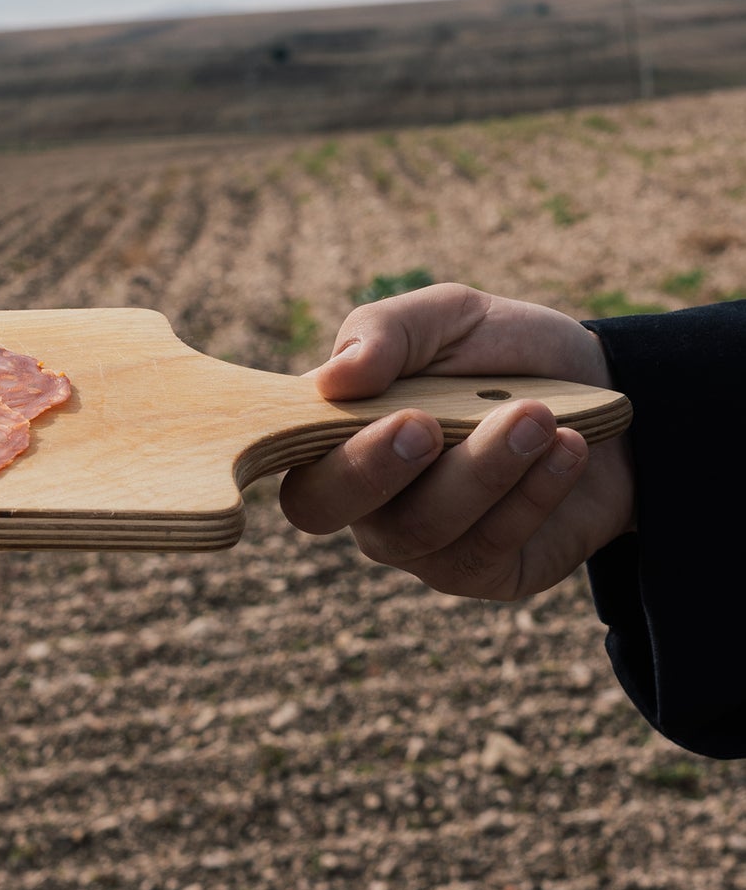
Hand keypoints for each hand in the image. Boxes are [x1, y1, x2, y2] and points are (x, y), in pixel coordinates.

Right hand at [278, 284, 635, 599]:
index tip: (386, 411)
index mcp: (331, 432)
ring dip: (482, 469)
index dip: (307, 442)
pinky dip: (532, 494)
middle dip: (374, 469)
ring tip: (540, 416)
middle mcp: (359, 497)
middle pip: (324, 508)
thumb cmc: (500, 353)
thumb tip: (334, 379)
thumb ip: (384, 333)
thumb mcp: (447, 316)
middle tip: (431, 424)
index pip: (284, 450)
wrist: (605, 392)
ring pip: (421, 528)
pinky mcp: (482, 572)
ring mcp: (417, 544)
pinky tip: (568, 448)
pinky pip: (488, 547)